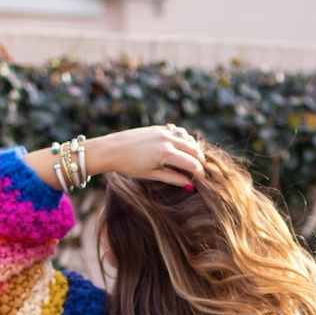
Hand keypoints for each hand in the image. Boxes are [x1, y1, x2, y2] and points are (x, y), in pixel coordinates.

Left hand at [89, 125, 205, 187]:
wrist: (112, 149)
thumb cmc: (130, 165)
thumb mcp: (152, 174)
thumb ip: (173, 178)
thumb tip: (190, 186)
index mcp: (166, 153)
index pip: (192, 164)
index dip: (200, 173)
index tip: (203, 181)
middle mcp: (167, 139)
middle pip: (194, 149)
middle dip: (201, 161)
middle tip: (201, 171)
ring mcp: (163, 131)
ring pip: (188, 138)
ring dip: (194, 149)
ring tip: (193, 160)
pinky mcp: (159, 127)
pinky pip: (178, 132)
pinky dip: (184, 140)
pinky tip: (182, 148)